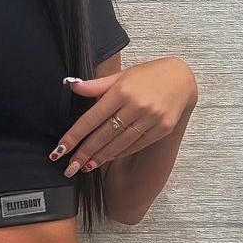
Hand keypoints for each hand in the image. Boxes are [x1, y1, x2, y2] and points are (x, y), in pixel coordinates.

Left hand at [49, 58, 197, 176]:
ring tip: (85, 166)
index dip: (75, 135)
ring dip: (100, 157)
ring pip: (120, 143)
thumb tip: (71, 85)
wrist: (181, 78)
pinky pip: (136, 144)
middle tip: (69, 167)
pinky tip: (106, 158)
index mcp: (122, 91)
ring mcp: (152, 119)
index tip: (60, 149)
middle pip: (104, 134)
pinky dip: (119, 153)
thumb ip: (96, 85)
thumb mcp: (121, 75)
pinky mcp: (163, 129)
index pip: (92, 118)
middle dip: (84, 152)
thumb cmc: (147, 75)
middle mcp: (137, 106)